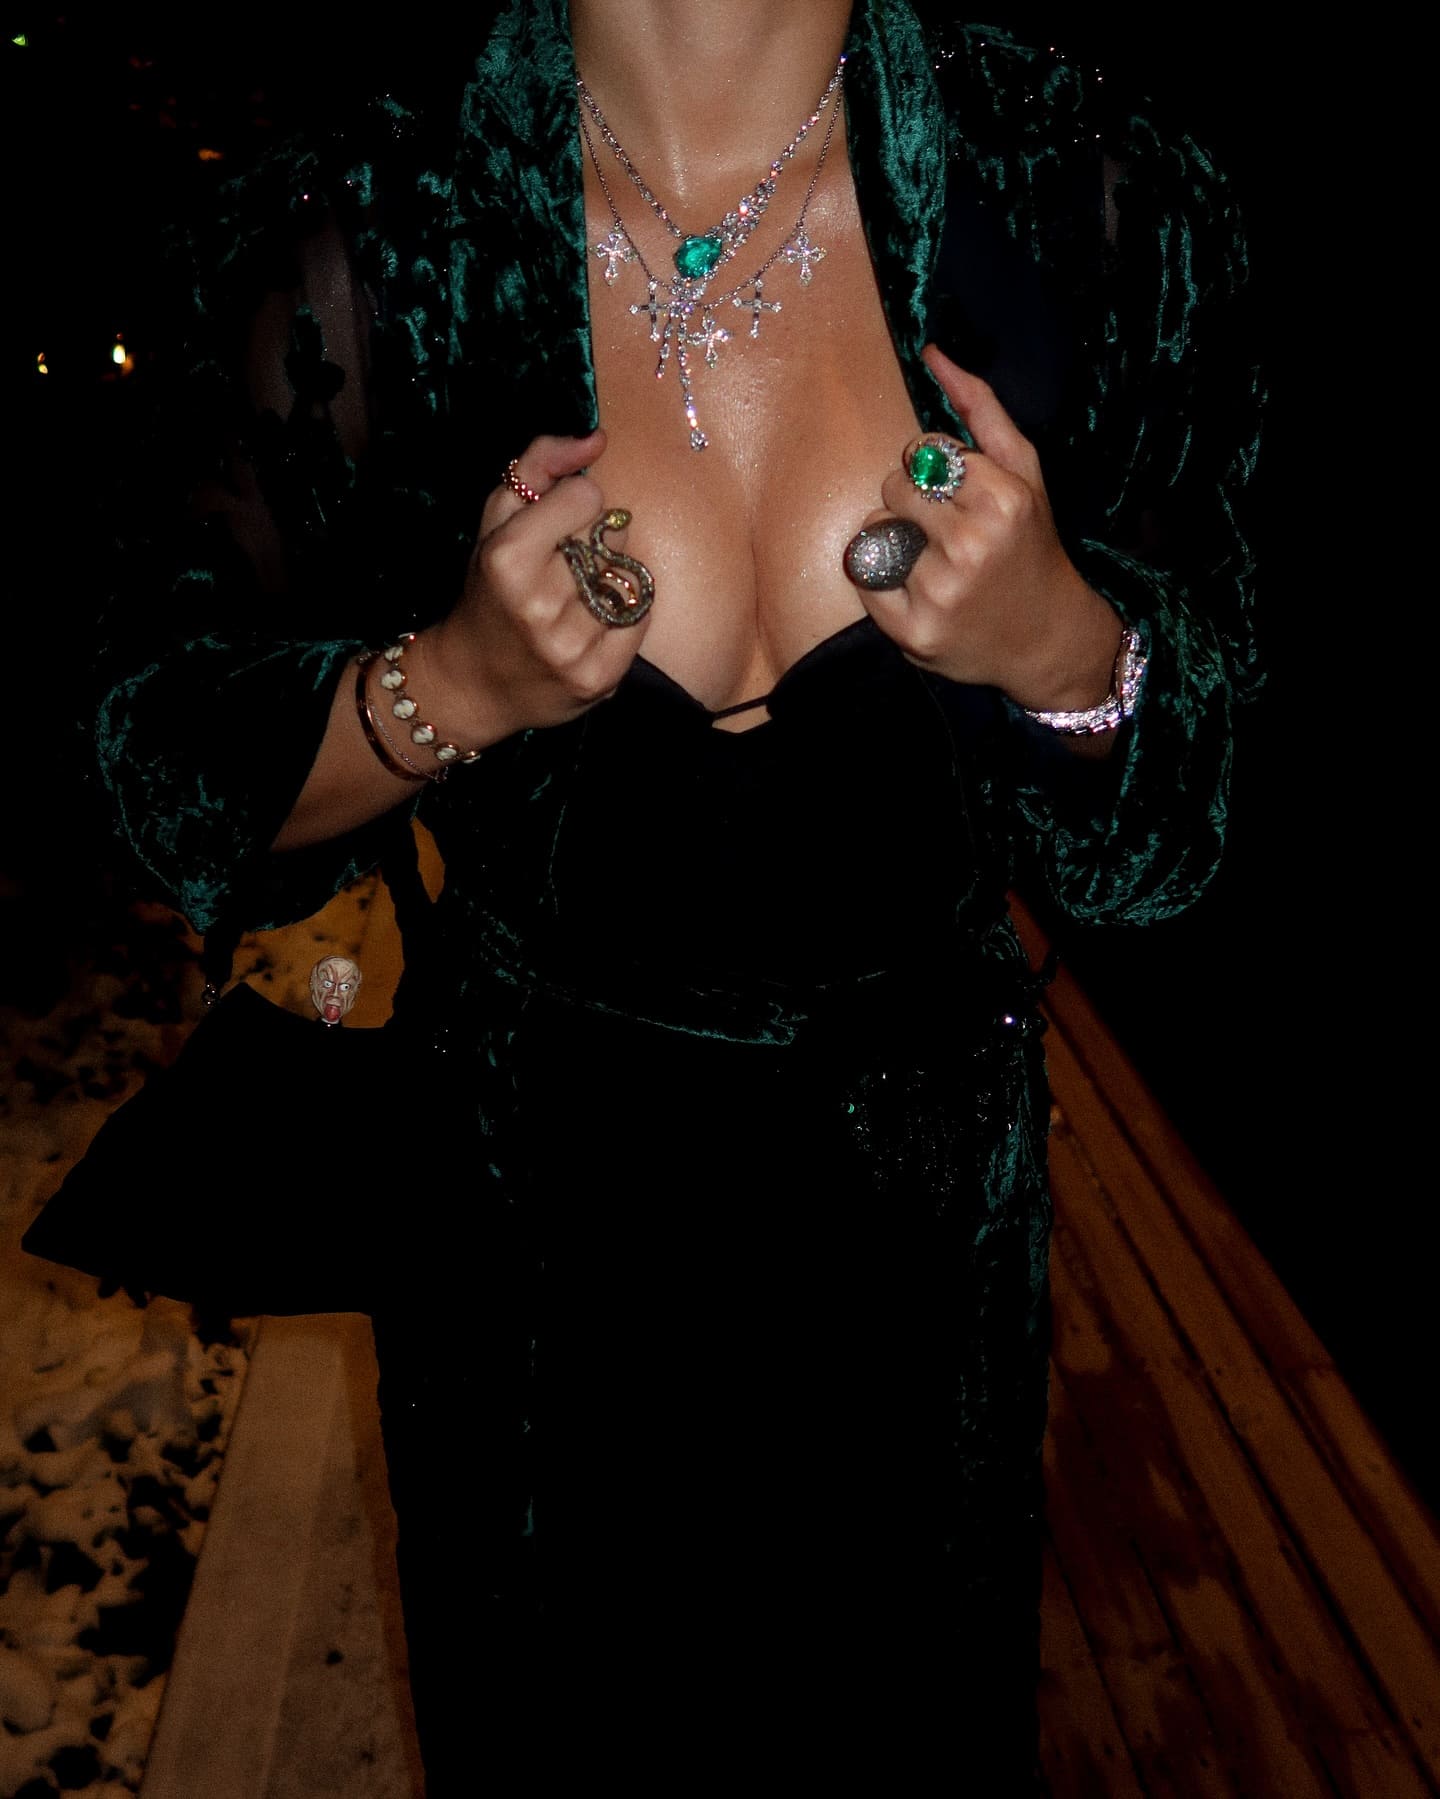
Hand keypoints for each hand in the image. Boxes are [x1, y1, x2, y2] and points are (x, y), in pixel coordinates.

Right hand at [408, 429, 653, 744]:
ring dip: (608, 580)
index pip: (587, 497)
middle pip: (609, 537)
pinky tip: (593, 623)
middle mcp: (538, 604)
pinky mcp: (598, 678)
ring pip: (627, 577)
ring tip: (574, 599)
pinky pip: (641, 617)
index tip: (554, 528)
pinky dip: (625, 613)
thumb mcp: (496, 520)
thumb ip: (539, 465)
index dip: (574, 506)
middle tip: (559, 571)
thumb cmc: (488, 592)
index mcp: (508, 558)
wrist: (475, 682)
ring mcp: (570, 646)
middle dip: (590, 544)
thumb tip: (597, 438)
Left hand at [861, 346, 1120, 713]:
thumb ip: (981, 409)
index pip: (923, 450)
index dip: (934, 468)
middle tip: (944, 528)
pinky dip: (878, 575)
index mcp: (1003, 500)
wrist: (1045, 641)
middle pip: (893, 486)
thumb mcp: (1025, 473)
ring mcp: (940, 592)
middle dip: (911, 500)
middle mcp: (972, 545)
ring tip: (932, 560)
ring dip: (893, 537)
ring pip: (875, 528)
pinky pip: (862, 575)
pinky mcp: (913, 632)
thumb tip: (932, 352)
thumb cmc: (1031, 548)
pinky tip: (913, 586)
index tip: (957, 493)